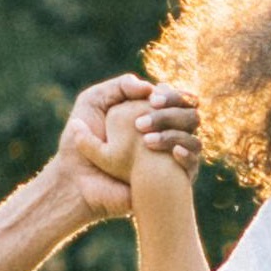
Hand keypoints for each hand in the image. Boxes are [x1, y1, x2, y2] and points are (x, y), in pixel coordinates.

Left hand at [55, 76, 201, 217]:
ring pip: (193, 138)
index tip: (152, 99)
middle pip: (189, 114)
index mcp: (148, 115)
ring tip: (147, 141)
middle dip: (172, 113)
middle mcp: (164, 134)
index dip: (169, 95)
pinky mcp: (170, 180)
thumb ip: (119, 86)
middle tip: (147, 119)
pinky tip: (173, 153)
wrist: (77, 184)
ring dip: (174, 134)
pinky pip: (192, 165)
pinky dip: (187, 156)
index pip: (174, 98)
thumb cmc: (78, 144)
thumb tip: (150, 86)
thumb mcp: (93, 103)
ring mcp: (169, 157)